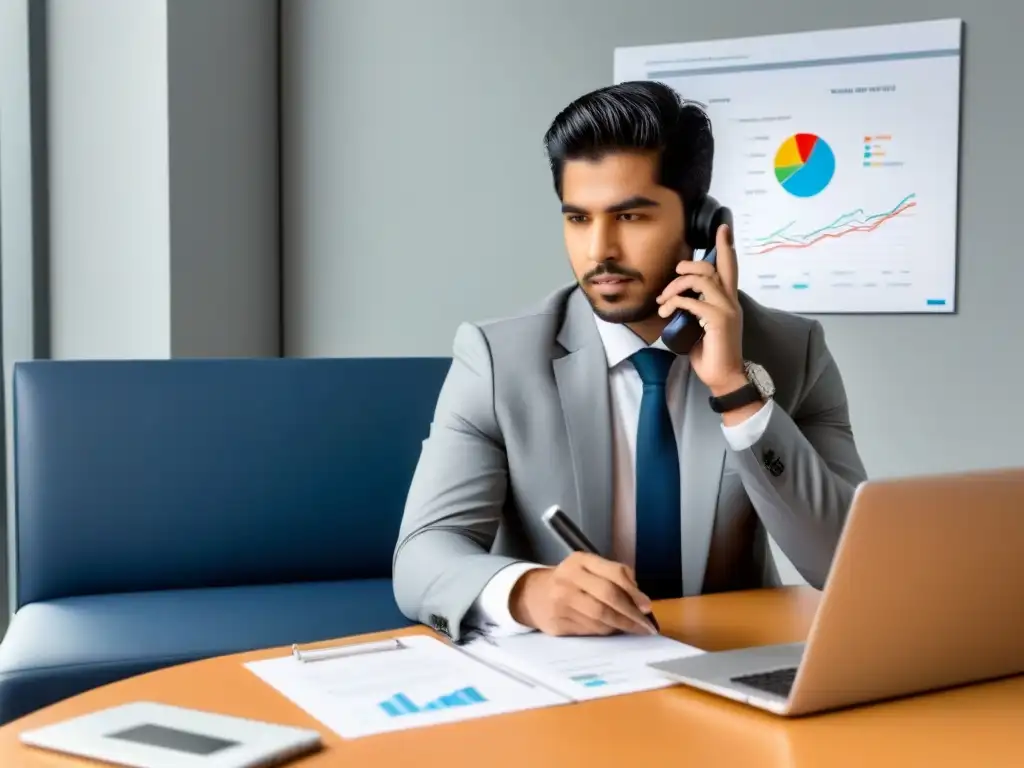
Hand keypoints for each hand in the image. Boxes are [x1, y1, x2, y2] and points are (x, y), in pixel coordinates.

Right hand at [508, 552, 657, 635]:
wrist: (534, 594)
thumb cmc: (572, 581)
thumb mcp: (590, 568)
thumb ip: (616, 577)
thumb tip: (641, 602)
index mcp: (580, 561)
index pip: (614, 574)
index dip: (634, 592)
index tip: (647, 607)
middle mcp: (568, 578)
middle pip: (608, 597)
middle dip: (631, 614)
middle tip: (645, 626)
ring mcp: (560, 601)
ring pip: (600, 618)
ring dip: (621, 626)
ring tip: (633, 628)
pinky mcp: (557, 623)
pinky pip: (590, 630)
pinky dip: (606, 631)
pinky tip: (612, 630)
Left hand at [656, 223, 746, 394]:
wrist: (724, 377)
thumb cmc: (711, 354)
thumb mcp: (701, 326)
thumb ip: (695, 309)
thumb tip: (677, 301)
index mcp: (729, 301)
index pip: (730, 267)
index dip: (726, 246)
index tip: (722, 227)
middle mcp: (731, 301)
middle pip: (711, 267)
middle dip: (687, 267)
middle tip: (672, 277)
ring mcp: (726, 309)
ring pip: (701, 279)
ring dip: (676, 286)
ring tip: (664, 300)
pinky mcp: (718, 320)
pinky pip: (692, 301)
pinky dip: (675, 303)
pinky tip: (666, 313)